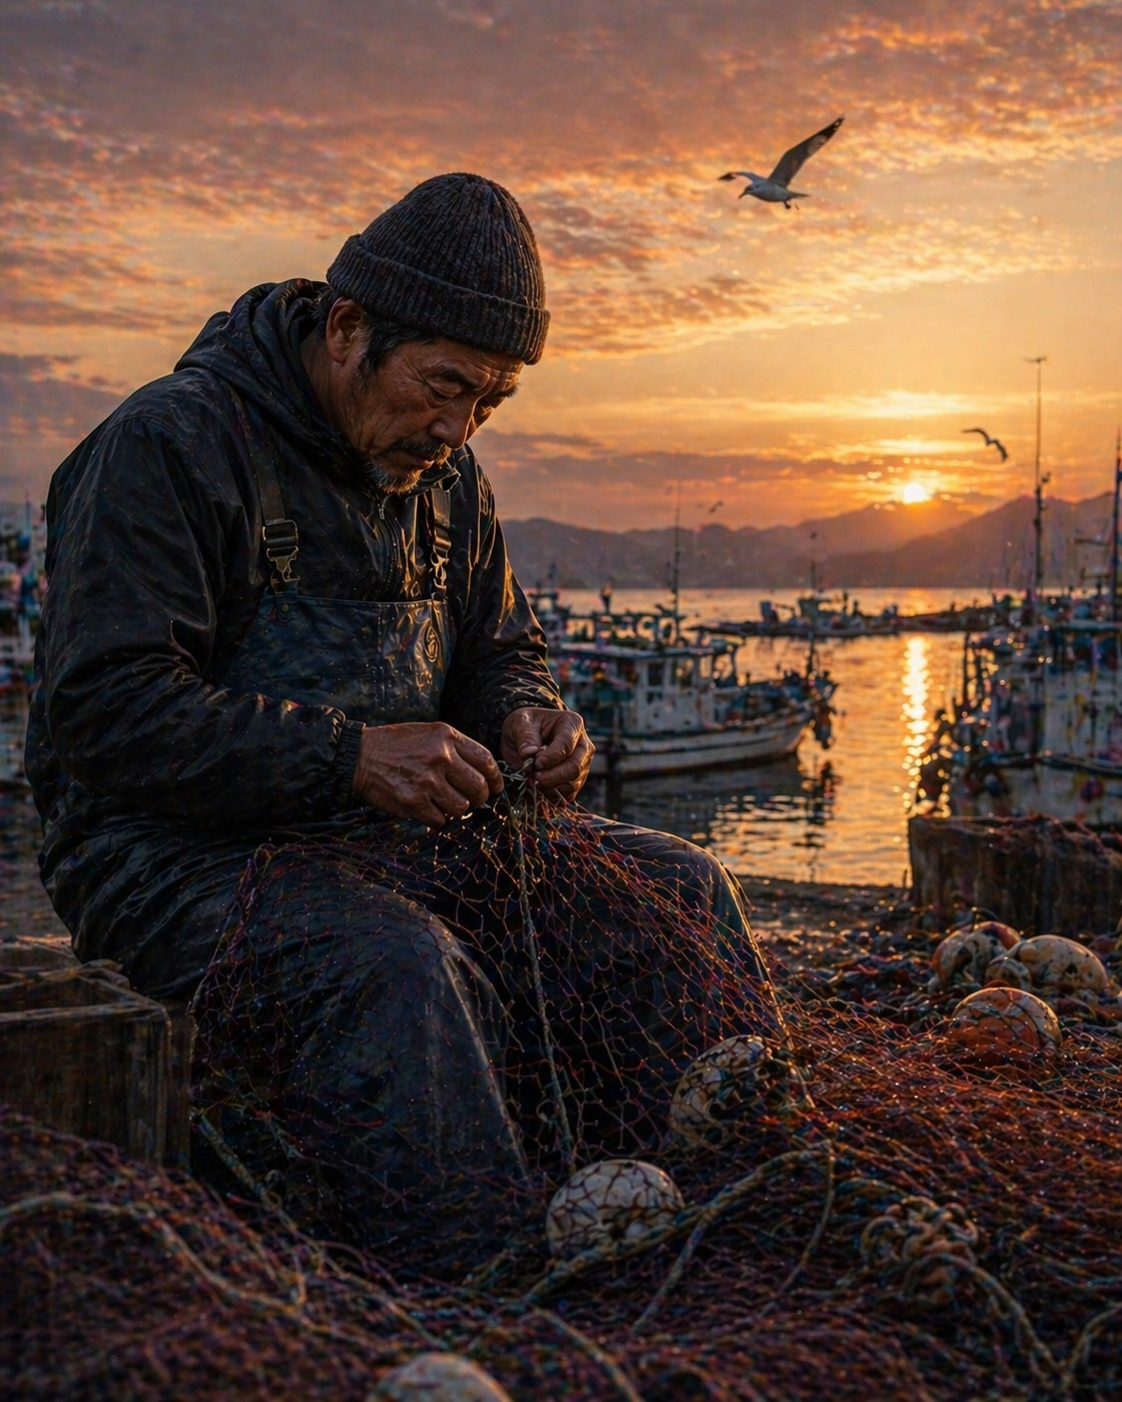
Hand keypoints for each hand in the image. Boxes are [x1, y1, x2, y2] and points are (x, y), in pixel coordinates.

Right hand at [352, 721, 502, 826]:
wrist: (360, 756)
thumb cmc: (396, 744)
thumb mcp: (429, 733)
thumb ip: (456, 748)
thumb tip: (483, 772)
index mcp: (447, 737)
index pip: (486, 761)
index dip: (496, 778)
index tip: (496, 786)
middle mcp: (441, 758)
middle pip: (479, 788)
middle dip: (480, 798)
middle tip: (473, 800)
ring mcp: (427, 782)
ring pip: (462, 808)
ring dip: (458, 810)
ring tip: (446, 803)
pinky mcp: (413, 802)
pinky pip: (440, 820)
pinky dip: (438, 819)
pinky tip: (429, 809)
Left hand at [501, 707, 593, 799]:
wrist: (527, 734)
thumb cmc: (526, 725)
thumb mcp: (520, 723)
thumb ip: (525, 736)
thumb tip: (528, 752)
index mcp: (571, 723)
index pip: (567, 745)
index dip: (551, 757)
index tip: (536, 763)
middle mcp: (583, 744)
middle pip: (574, 767)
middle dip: (552, 776)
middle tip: (533, 776)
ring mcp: (582, 763)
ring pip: (573, 783)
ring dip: (551, 786)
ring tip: (533, 779)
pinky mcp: (577, 779)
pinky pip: (569, 793)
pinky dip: (553, 794)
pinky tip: (540, 787)